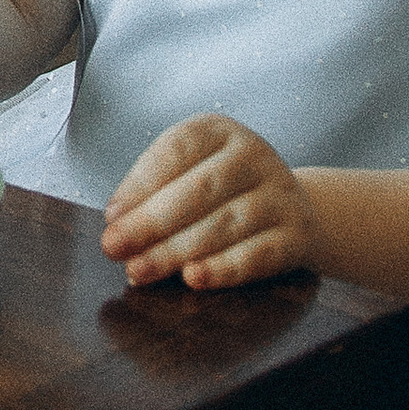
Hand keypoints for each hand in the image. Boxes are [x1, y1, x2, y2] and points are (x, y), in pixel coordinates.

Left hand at [99, 115, 316, 290]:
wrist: (292, 211)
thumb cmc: (224, 193)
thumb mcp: (189, 174)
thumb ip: (153, 193)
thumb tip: (119, 222)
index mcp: (219, 131)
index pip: (177, 149)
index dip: (140, 184)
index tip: (112, 215)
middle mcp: (253, 155)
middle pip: (198, 189)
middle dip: (150, 223)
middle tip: (114, 247)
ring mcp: (280, 193)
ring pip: (224, 224)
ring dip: (175, 251)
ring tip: (140, 269)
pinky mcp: (296, 234)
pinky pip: (258, 254)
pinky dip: (222, 269)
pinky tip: (193, 278)